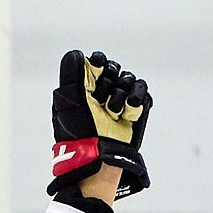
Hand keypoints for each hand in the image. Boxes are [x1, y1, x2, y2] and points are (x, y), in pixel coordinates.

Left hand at [49, 50, 151, 201]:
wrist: (99, 158)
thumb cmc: (79, 130)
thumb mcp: (68, 99)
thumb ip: (72, 71)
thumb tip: (80, 54)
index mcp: (84, 89)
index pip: (98, 62)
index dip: (99, 64)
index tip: (97, 72)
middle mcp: (102, 94)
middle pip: (115, 69)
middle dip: (110, 82)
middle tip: (101, 101)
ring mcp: (119, 104)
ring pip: (130, 80)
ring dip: (122, 93)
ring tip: (114, 112)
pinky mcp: (135, 113)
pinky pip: (144, 93)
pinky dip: (137, 99)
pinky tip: (128, 112)